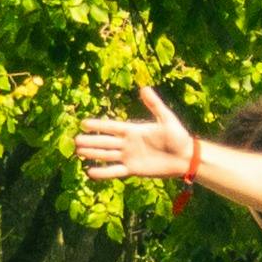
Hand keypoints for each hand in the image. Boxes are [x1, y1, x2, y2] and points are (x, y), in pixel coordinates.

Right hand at [77, 86, 196, 183]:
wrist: (186, 158)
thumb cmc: (179, 137)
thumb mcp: (167, 118)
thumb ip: (155, 105)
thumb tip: (144, 88)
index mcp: (134, 130)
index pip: (112, 127)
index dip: (98, 126)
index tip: (83, 123)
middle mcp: (128, 143)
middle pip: (105, 141)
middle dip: (91, 141)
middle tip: (75, 140)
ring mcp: (129, 157)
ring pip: (107, 155)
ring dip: (93, 154)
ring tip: (78, 152)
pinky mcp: (133, 169)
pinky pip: (115, 171)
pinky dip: (103, 172)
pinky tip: (90, 172)